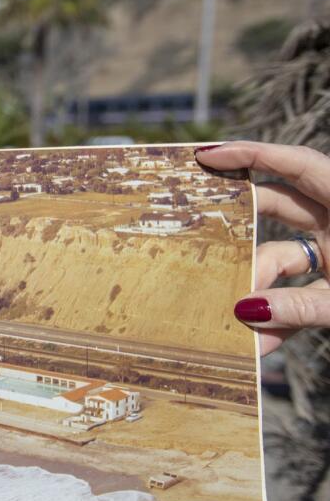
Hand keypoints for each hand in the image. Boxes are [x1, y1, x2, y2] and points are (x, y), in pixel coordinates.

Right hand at [195, 141, 329, 354]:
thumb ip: (303, 306)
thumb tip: (245, 311)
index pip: (297, 165)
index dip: (251, 154)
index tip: (206, 157)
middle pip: (279, 206)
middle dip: (240, 226)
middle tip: (198, 231)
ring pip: (283, 256)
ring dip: (260, 289)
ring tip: (240, 325)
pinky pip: (299, 291)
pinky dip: (281, 315)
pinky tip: (264, 345)